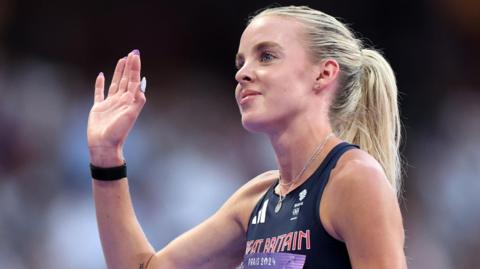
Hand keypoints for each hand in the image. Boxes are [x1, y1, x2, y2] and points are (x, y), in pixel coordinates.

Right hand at [87, 50, 145, 166]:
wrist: (104, 145)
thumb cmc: (118, 132)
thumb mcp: (131, 114)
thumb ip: (137, 99)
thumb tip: (142, 83)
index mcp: (130, 101)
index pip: (134, 80)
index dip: (135, 67)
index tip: (136, 55)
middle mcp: (121, 100)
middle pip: (126, 79)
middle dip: (129, 66)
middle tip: (132, 53)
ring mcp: (110, 103)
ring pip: (115, 83)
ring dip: (119, 72)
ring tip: (122, 60)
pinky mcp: (98, 108)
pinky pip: (99, 93)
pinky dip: (100, 84)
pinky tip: (101, 75)